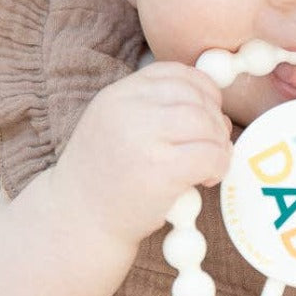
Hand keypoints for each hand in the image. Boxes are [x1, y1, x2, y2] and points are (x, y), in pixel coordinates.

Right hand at [51, 62, 232, 251]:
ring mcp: (143, 140)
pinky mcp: (160, 171)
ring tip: (211, 162)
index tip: (208, 110)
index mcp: (117, 96)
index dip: (202, 88)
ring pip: (206, 123)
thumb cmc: (104, 178)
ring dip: (219, 143)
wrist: (76, 222)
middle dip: (214, 118)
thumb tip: (210, 101)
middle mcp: (127, 111)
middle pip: (195, 97)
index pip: (173, 72)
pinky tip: (207, 178)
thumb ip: (150, 108)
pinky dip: (219, 165)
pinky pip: (209, 155)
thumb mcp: (115, 127)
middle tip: (214, 142)